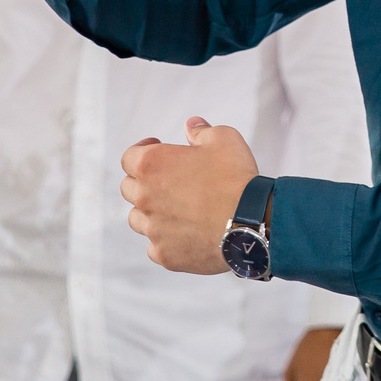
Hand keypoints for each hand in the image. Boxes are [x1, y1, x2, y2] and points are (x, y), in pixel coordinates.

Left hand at [120, 116, 260, 275]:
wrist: (251, 222)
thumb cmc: (236, 178)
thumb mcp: (223, 139)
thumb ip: (201, 131)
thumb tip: (191, 126)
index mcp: (152, 165)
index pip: (129, 157)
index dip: (143, 150)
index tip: (156, 149)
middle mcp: (145, 197)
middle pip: (128, 188)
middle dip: (144, 181)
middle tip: (167, 180)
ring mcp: (153, 229)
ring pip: (137, 220)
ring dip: (150, 212)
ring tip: (174, 209)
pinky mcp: (165, 255)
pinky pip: (154, 247)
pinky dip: (165, 240)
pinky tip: (183, 234)